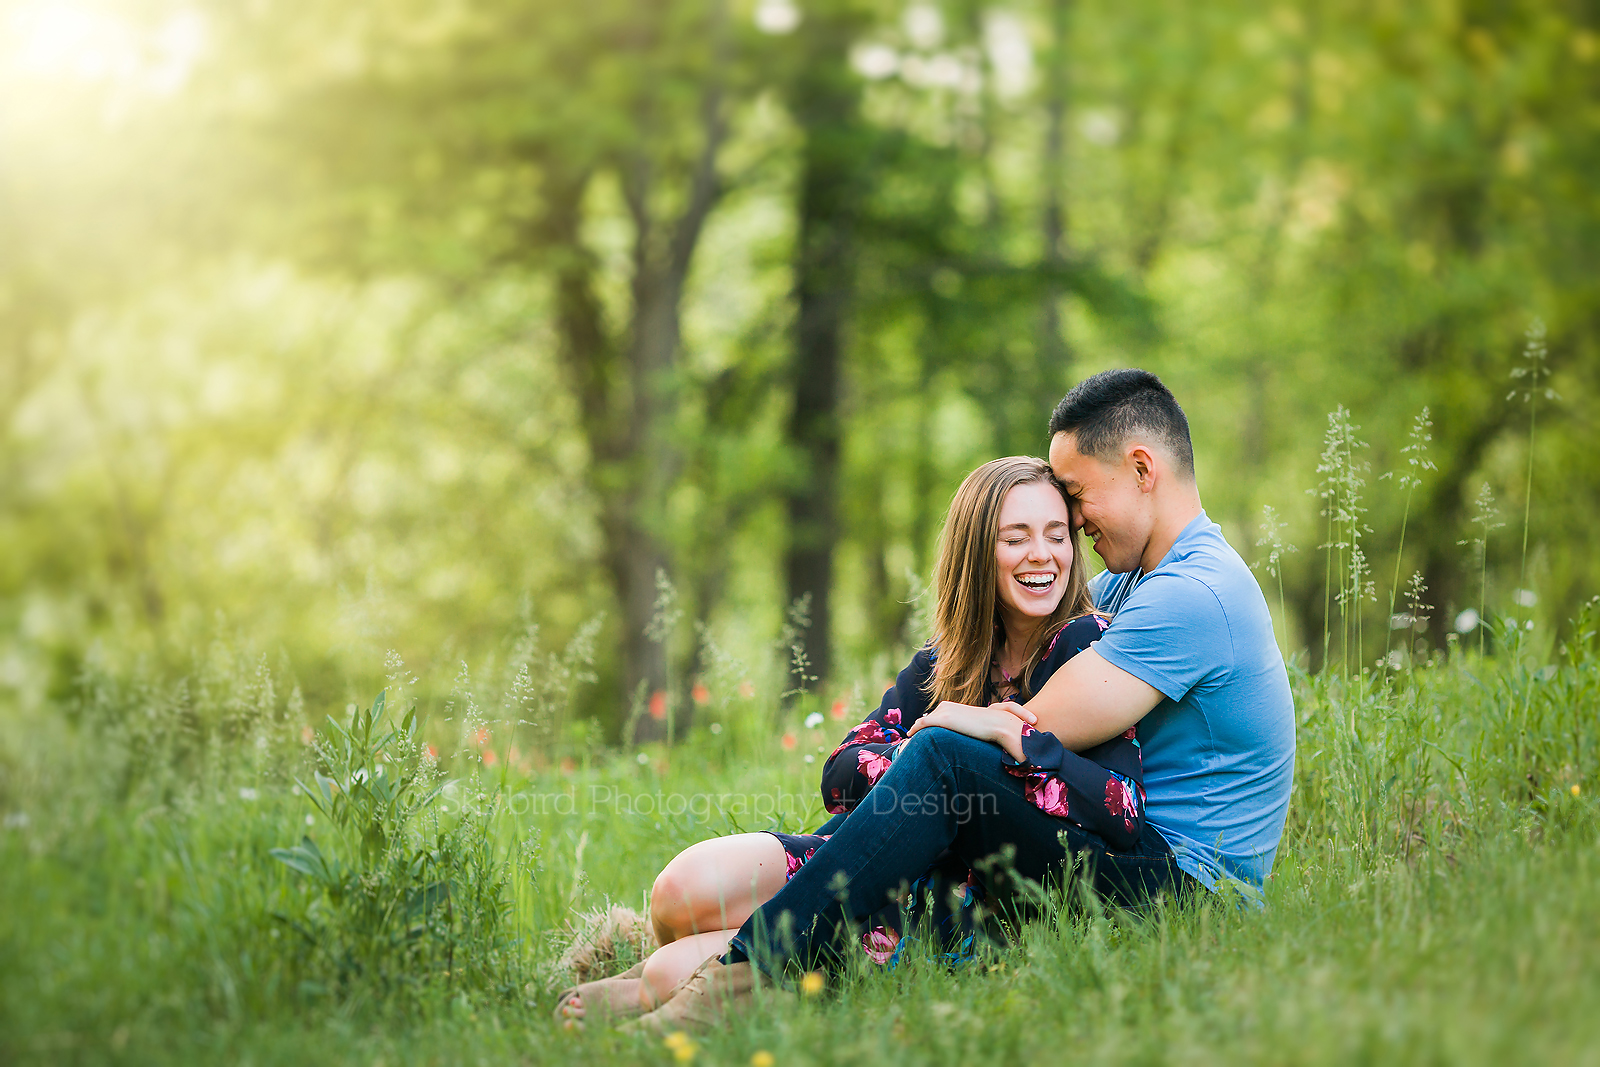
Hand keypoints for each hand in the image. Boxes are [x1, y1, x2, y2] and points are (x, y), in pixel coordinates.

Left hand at [906, 701, 1029, 762]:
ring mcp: (942, 712)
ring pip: (922, 723)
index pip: (932, 718)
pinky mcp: (942, 719)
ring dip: (915, 731)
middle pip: (925, 720)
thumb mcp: (970, 725)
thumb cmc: (987, 727)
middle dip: (918, 730)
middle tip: (910, 741)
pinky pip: (921, 725)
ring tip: (909, 742)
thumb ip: (961, 728)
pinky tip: (910, 737)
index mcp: (950, 707)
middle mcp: (944, 707)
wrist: (996, 723)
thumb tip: (959, 739)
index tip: (918, 736)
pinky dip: (914, 731)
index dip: (924, 727)